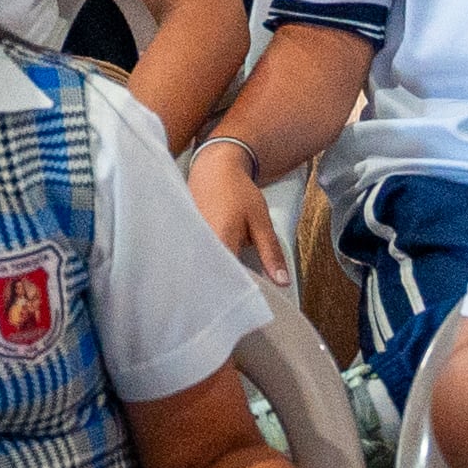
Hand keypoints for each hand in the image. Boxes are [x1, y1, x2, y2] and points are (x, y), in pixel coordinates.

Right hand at [186, 140, 289, 282]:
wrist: (214, 168)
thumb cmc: (236, 191)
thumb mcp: (261, 221)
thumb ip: (271, 252)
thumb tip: (282, 282)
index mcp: (219, 241)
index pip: (230, 280)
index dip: (242, 292)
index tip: (256, 299)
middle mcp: (198, 245)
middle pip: (214, 281)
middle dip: (229, 289)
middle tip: (245, 291)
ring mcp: (188, 243)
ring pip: (205, 272)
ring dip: (218, 278)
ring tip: (228, 282)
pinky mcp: (185, 241)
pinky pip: (198, 262)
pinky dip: (209, 267)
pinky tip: (217, 267)